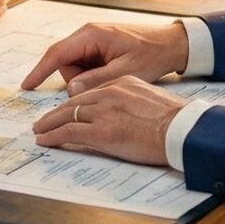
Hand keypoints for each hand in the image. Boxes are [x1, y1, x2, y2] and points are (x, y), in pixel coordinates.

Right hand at [19, 19, 188, 93]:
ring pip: (73, 67)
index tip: (27, 87)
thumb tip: (71, 90)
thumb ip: (96, 80)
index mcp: (91, 35)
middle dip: (76, 79)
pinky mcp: (97, 46)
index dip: (40, 71)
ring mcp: (91, 40)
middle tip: (103, 83)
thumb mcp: (125, 71)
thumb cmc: (152, 53)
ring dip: (86, 78)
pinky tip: (111, 74)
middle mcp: (87, 34)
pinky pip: (84, 65)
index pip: (56, 54)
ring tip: (112, 76)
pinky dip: (92, 74)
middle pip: (64, 63)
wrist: (172, 43)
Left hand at [30, 78, 185, 165]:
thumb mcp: (150, 100)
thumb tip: (125, 114)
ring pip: (67, 115)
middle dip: (56, 113)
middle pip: (74, 101)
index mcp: (122, 83)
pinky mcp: (101, 131)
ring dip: (49, 124)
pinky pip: (68, 132)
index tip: (67, 110)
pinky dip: (53, 136)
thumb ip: (132, 102)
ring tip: (39, 131)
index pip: (91, 92)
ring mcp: (104, 112)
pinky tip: (44, 140)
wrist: (184, 130)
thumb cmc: (176, 121)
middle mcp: (109, 93)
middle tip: (43, 121)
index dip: (75, 103)